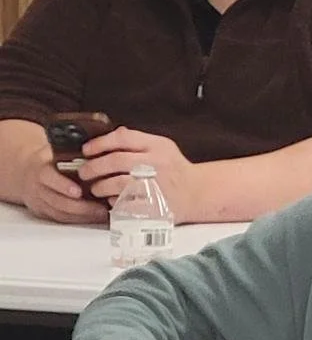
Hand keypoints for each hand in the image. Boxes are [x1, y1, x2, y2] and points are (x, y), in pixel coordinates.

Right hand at [20, 144, 110, 224]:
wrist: (31, 170)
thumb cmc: (54, 160)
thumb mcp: (62, 153)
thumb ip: (78, 157)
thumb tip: (102, 158)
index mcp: (42, 168)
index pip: (49, 178)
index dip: (63, 185)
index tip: (79, 192)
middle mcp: (37, 187)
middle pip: (57, 201)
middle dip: (81, 207)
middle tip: (101, 208)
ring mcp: (39, 201)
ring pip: (59, 213)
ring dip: (83, 216)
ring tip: (103, 214)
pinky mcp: (43, 213)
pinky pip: (61, 219)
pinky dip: (79, 220)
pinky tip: (94, 217)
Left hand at [77, 127, 200, 211]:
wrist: (198, 193)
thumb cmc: (176, 170)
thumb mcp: (163, 147)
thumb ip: (138, 141)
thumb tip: (111, 135)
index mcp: (158, 146)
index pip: (122, 138)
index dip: (99, 143)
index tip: (86, 150)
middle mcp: (157, 164)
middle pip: (115, 161)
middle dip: (93, 167)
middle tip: (84, 172)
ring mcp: (155, 185)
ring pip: (116, 183)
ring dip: (99, 186)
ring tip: (96, 188)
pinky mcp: (153, 204)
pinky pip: (124, 202)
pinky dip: (113, 201)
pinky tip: (112, 200)